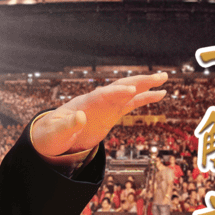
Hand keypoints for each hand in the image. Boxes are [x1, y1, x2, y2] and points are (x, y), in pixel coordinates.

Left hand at [30, 73, 167, 157]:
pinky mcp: (111, 114)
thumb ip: (67, 126)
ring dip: (146, 86)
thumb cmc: (50, 135)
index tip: (131, 91)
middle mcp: (97, 101)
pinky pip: (131, 104)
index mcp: (83, 104)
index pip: (103, 95)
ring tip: (164, 79)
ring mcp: (106, 106)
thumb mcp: (55, 134)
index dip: (117, 93)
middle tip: (158, 77)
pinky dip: (145, 99)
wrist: (52, 137)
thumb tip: (79, 117)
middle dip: (138, 82)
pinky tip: (159, 95)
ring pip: (129, 92)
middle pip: (120, 88)